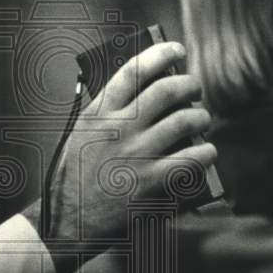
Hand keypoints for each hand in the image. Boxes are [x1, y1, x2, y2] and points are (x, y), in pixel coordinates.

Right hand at [43, 41, 216, 272]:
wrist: (66, 223)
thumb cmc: (73, 179)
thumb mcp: (80, 135)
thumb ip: (106, 114)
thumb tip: (141, 94)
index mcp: (99, 113)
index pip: (134, 70)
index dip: (161, 53)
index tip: (176, 50)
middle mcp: (119, 128)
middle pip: (167, 90)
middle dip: (189, 85)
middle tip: (194, 89)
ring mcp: (137, 155)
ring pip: (185, 121)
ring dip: (200, 117)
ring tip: (201, 119)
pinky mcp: (151, 183)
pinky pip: (192, 159)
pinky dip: (206, 153)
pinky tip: (206, 152)